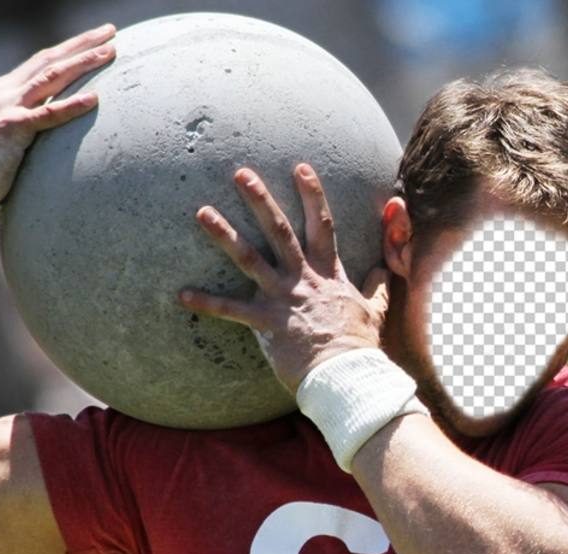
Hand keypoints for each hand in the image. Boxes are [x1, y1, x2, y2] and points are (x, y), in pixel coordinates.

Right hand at [0, 23, 116, 203]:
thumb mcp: (9, 133)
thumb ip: (30, 119)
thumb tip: (57, 119)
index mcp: (6, 90)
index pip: (43, 61)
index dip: (71, 48)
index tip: (98, 39)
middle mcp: (6, 91)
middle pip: (50, 60)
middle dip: (82, 44)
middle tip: (111, 32)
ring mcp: (7, 108)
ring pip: (51, 78)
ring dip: (82, 63)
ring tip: (110, 53)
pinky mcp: (11, 130)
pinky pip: (47, 115)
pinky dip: (72, 106)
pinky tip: (95, 98)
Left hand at [178, 164, 391, 395]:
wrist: (347, 373)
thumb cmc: (359, 345)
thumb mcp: (374, 310)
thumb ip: (377, 287)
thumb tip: (383, 272)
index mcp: (327, 274)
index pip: (321, 225)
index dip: (312, 194)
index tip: (300, 167)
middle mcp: (302, 278)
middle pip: (279, 230)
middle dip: (260, 200)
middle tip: (241, 173)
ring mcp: (282, 298)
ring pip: (249, 258)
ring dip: (225, 234)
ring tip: (202, 212)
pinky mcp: (266, 323)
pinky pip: (231, 310)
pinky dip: (207, 303)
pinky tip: (183, 294)